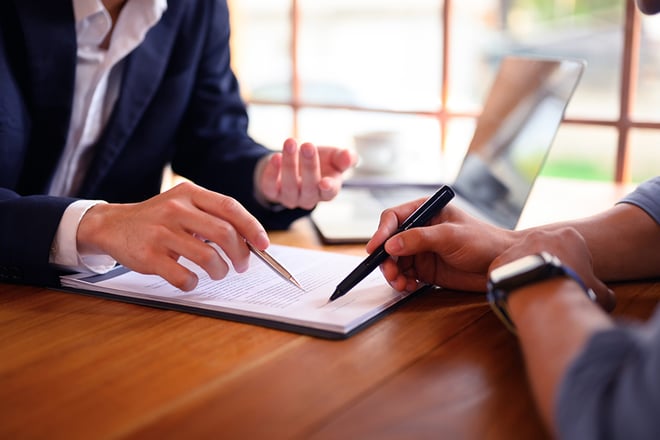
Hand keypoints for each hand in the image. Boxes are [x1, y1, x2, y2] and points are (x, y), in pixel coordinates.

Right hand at [76, 182, 269, 290]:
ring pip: (207, 257)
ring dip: (220, 271)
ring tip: (218, 272)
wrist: (112, 225)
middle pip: (224, 233)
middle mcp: (175, 209)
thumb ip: (212, 216)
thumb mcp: (183, 205)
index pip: (230, 207)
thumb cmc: (158, 219)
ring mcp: (161, 232)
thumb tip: (250, 240)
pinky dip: (193, 283)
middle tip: (241, 265)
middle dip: (240, 254)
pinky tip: (191, 280)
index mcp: (189, 193)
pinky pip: (183, 276)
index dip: (251, 227)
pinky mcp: (149, 255)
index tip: (263, 244)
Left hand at [257, 138, 356, 209]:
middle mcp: (309, 198)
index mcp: (327, 191)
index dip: (328, 188)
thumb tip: (349, 156)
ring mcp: (290, 197)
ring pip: (289, 186)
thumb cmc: (320, 161)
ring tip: (290, 143)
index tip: (325, 181)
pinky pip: (270, 187)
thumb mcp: (334, 157)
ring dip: (289, 164)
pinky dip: (271, 173)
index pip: (329, 193)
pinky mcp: (272, 192)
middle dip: (309, 166)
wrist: (295, 161)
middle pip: (309, 187)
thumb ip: (344, 158)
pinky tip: (275, 157)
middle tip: (308, 145)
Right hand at [367, 200, 515, 292]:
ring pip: (394, 261)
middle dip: (386, 259)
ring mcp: (421, 250)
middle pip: (389, 242)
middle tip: (391, 273)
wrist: (501, 264)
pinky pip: (404, 275)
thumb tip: (391, 245)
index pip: (393, 218)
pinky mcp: (425, 269)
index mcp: (425, 212)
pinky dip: (402, 282)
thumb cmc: (483, 241)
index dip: (381, 233)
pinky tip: (410, 287)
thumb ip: (419, 239)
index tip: (375, 249)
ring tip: (401, 284)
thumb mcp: (450, 236)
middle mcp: (419, 230)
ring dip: (393, 273)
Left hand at [490, 228, 615, 311]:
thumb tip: (607, 298)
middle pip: (544, 251)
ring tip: (533, 294)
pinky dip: (508, 283)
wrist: (544, 296)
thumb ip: (605, 293)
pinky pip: (503, 272)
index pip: (571, 249)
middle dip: (547, 267)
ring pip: (522, 260)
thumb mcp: (601, 294)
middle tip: (550, 287)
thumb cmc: (576, 292)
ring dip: (526, 274)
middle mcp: (540, 235)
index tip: (571, 281)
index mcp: (568, 236)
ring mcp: (517, 246)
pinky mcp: (499, 261)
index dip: (573, 267)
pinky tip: (515, 296)